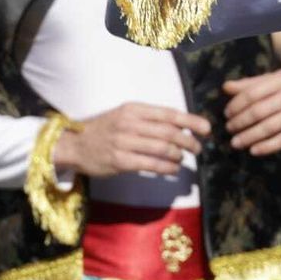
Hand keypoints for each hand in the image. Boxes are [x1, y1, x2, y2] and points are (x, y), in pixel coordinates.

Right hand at [53, 103, 210, 177]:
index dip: (191, 121)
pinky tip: (173, 170)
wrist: (74, 145)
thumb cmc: (105, 130)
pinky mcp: (120, 161)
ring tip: (183, 159)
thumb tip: (181, 128)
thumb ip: (149, 120)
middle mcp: (129, 123)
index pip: (169, 113)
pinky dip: (168, 168)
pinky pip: (152, 164)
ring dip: (179, 155)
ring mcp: (124, 142)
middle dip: (189, 141)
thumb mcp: (125, 116)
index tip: (206, 128)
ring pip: (162, 149)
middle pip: (169, 132)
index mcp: (134, 109)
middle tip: (198, 149)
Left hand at [223, 68, 280, 155]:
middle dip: (240, 122)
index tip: (227, 113)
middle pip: (260, 110)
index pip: (253, 92)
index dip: (237, 105)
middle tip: (229, 129)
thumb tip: (226, 87)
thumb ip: (252, 83)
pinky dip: (268, 146)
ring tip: (236, 142)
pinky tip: (255, 150)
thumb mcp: (278, 79)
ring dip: (250, 136)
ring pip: (270, 126)